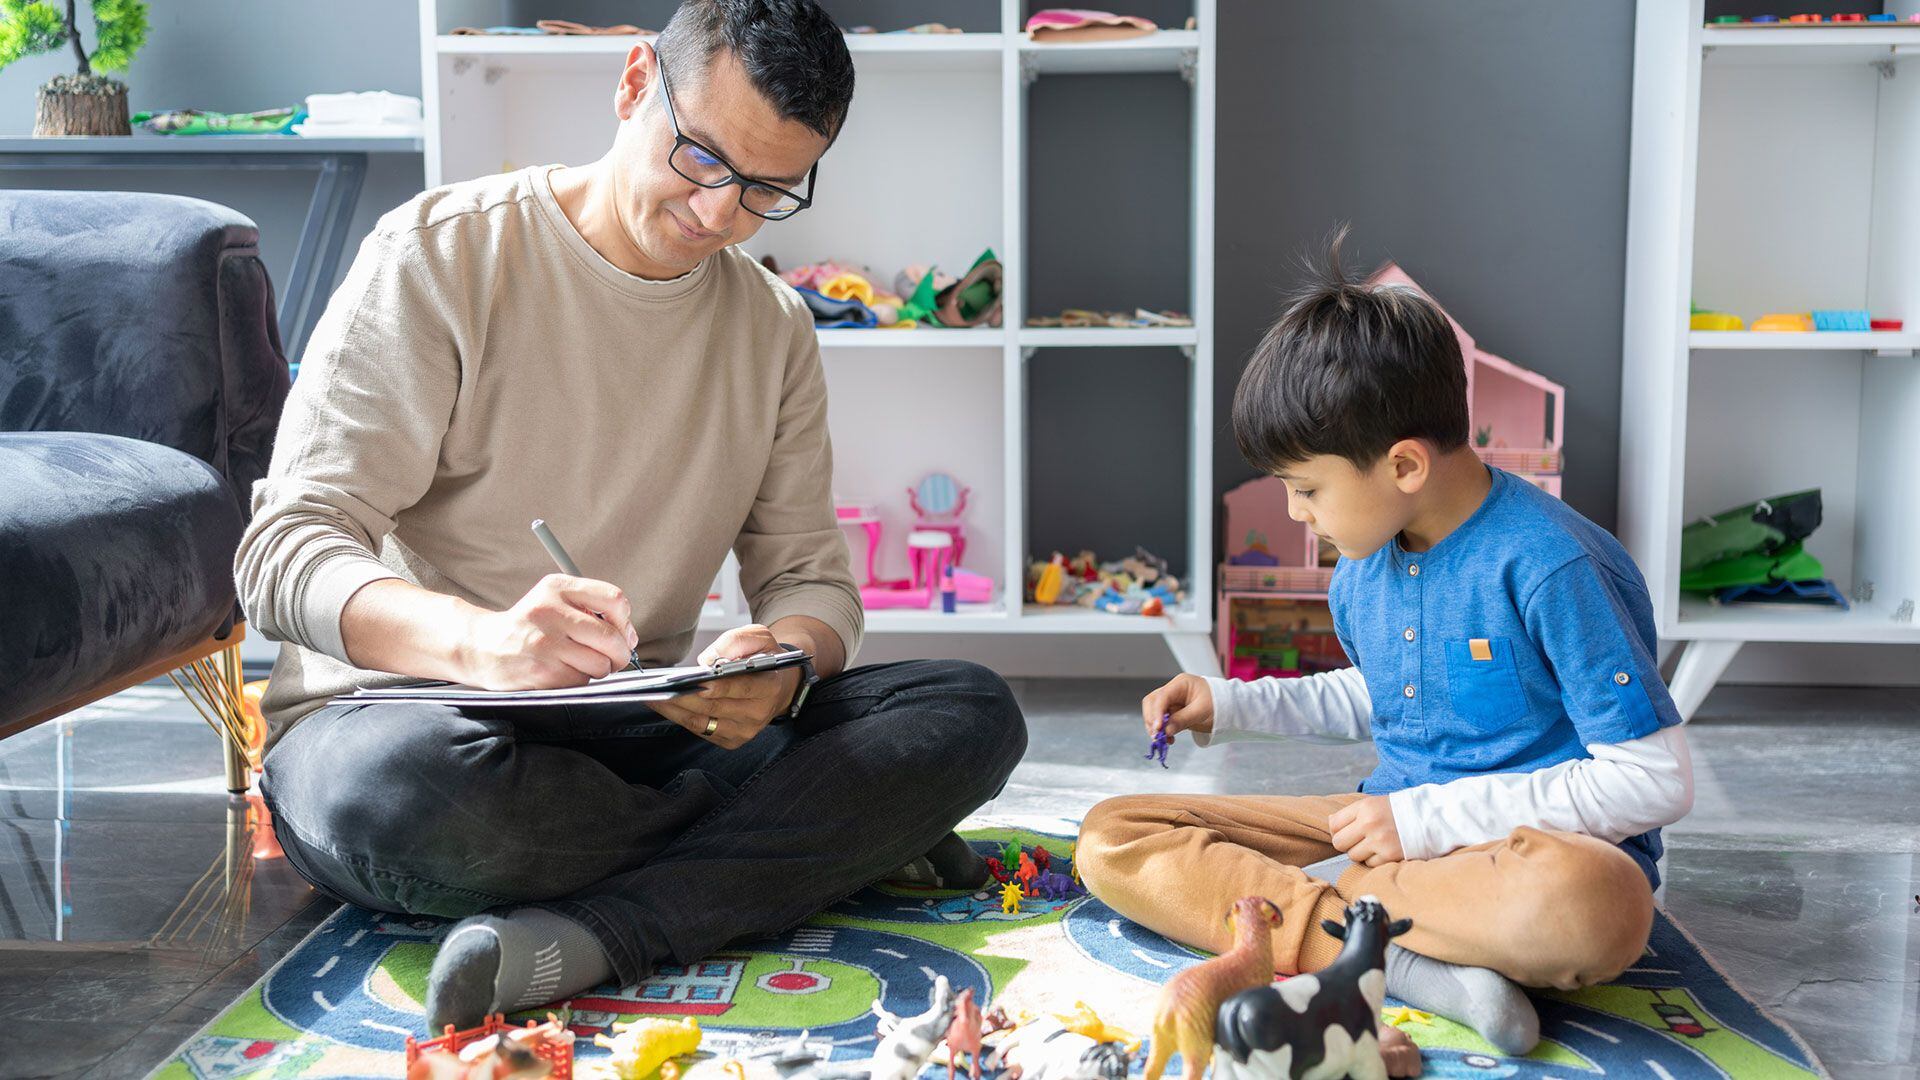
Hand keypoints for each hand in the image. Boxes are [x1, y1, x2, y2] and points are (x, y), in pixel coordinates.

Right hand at [457, 574, 637, 689]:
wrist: (483, 647)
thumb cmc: (529, 626)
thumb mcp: (554, 601)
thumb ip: (592, 610)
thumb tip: (630, 637)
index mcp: (557, 587)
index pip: (614, 599)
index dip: (625, 621)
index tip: (620, 631)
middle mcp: (550, 611)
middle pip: (612, 637)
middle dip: (620, 653)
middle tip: (614, 658)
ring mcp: (545, 642)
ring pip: (600, 663)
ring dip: (599, 669)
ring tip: (580, 662)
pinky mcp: (542, 670)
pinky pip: (582, 680)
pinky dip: (580, 680)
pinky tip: (563, 671)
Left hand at [650, 624, 798, 749]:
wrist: (778, 684)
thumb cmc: (765, 659)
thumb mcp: (760, 638)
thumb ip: (736, 642)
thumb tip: (707, 661)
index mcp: (769, 687)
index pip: (741, 688)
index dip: (718, 686)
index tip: (694, 680)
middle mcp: (758, 714)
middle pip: (714, 706)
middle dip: (684, 697)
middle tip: (659, 687)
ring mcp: (744, 731)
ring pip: (702, 722)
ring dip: (674, 710)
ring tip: (653, 695)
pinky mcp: (731, 740)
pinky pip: (699, 730)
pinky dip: (679, 718)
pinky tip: (664, 705)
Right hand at [1141, 673, 1214, 742]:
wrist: (1227, 707)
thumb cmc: (1217, 703)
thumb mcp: (1202, 711)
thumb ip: (1183, 720)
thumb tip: (1166, 731)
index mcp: (1181, 684)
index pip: (1162, 696)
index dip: (1156, 712)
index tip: (1157, 728)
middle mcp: (1172, 690)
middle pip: (1152, 702)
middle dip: (1152, 720)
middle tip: (1157, 736)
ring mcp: (1171, 701)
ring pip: (1153, 712)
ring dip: (1154, 727)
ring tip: (1164, 740)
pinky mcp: (1172, 712)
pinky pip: (1161, 721)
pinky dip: (1161, 730)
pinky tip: (1168, 739)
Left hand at [1329, 795, 1403, 865]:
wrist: (1430, 818)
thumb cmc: (1398, 811)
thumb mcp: (1374, 803)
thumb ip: (1352, 814)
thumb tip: (1330, 824)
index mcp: (1364, 807)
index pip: (1334, 824)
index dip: (1338, 830)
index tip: (1348, 831)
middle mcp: (1369, 823)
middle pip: (1339, 843)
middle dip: (1347, 844)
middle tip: (1360, 840)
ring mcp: (1379, 841)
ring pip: (1353, 856)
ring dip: (1361, 853)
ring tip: (1375, 844)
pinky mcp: (1389, 856)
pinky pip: (1369, 864)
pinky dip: (1375, 860)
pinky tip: (1385, 850)